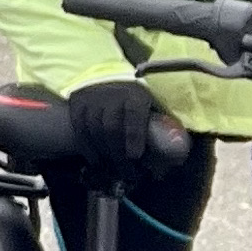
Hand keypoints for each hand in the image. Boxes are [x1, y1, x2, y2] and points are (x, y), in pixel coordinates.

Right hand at [67, 77, 188, 172]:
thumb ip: (163, 126)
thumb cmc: (136, 99)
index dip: (134, 135)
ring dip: (103, 152)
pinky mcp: (77, 102)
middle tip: (126, 172)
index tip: (135, 156)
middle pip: (111, 127)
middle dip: (118, 153)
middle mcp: (112, 93)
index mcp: (136, 94)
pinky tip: (95, 159)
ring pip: (94, 129)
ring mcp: (92, 97)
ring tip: (111, 168)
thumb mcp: (154, 106)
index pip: (134, 113)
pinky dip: (86, 146)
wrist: (108, 78)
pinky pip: (79, 128)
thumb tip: (174, 152)